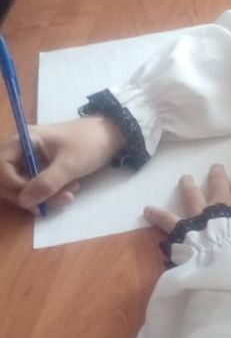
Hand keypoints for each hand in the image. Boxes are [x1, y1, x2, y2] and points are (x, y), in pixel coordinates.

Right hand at [0, 116, 125, 210]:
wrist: (112, 135)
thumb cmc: (90, 143)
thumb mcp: (69, 164)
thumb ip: (46, 183)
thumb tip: (24, 201)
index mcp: (22, 140)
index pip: (1, 167)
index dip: (14, 185)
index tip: (36, 196)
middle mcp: (21, 149)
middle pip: (6, 180)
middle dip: (29, 196)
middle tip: (56, 201)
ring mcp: (30, 160)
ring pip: (22, 187)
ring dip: (42, 197)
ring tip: (69, 195)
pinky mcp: (40, 169)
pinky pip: (35, 187)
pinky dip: (49, 194)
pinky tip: (69, 191)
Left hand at [144, 163, 230, 234]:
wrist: (228, 263)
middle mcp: (219, 204)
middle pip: (218, 185)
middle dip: (218, 176)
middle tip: (216, 167)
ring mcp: (198, 216)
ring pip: (192, 195)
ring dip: (188, 186)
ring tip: (184, 178)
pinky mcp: (181, 230)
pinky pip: (166, 221)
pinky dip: (156, 215)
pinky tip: (146, 209)